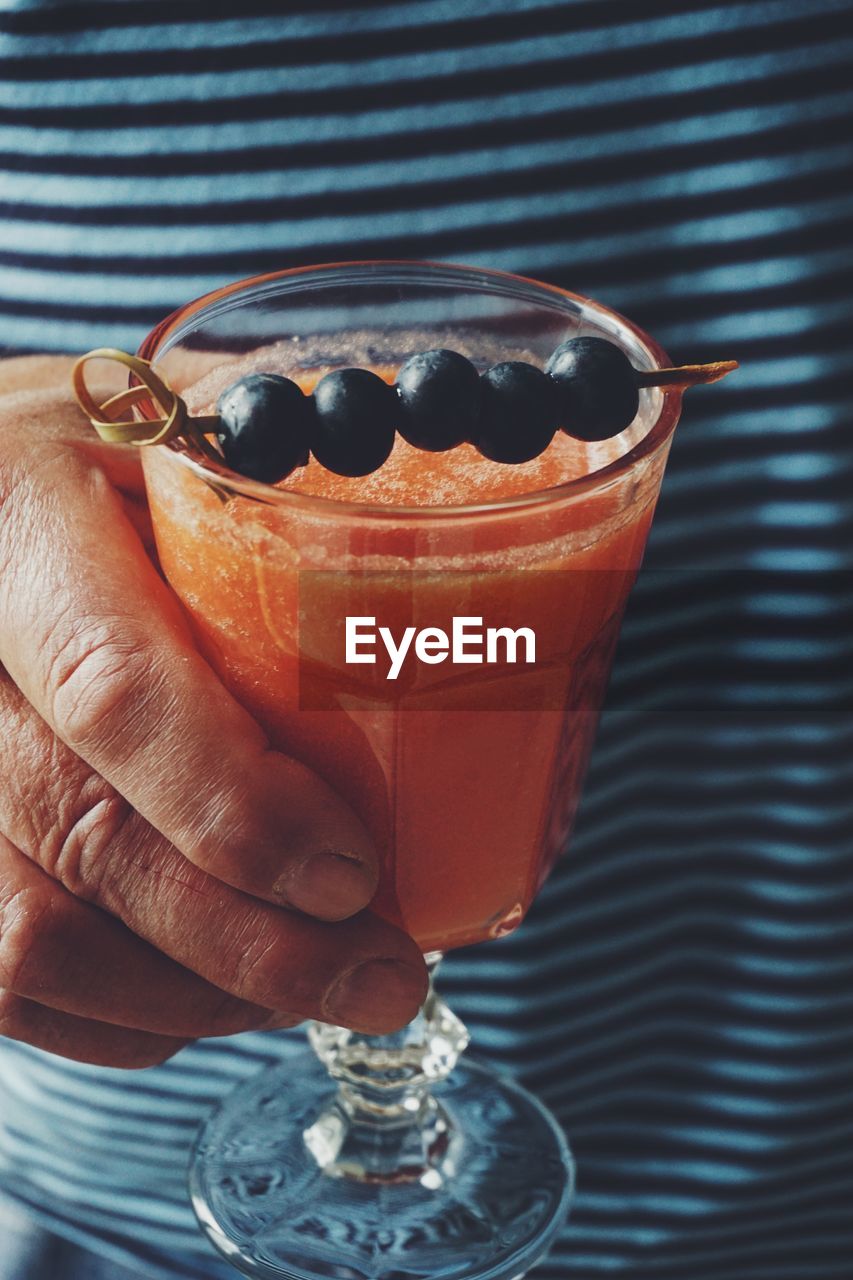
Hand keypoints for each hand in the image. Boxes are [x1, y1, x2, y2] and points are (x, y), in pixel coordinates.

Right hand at [0, 357, 426, 1067]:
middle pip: (83, 841)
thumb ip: (281, 471)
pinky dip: (126, 1017)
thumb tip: (465, 515)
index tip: (353, 871)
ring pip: (32, 942)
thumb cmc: (89, 463)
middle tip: (382, 975)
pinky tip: (216, 991)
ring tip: (317, 986)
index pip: (113, 686)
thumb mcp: (175, 428)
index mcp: (16, 520)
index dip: (234, 804)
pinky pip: (5, 983)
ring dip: (196, 997)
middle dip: (249, 944)